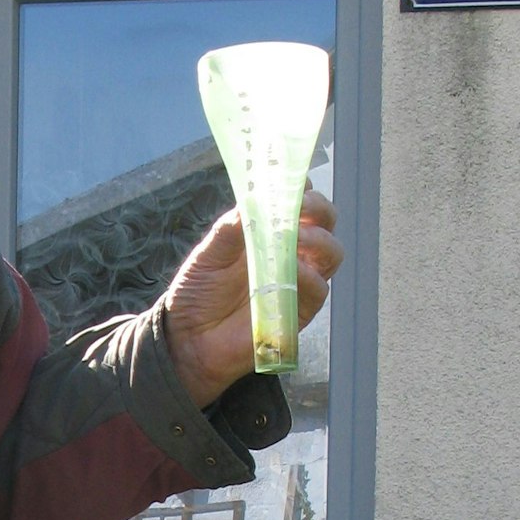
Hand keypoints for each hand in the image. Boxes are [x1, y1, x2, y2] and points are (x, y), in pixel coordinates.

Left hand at [161, 189, 343, 406]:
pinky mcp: (299, 311)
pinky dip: (309, 276)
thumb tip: (252, 200)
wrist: (189, 338)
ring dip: (319, 239)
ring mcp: (296, 281)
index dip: (301, 189)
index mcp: (268, 234)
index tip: (293, 181)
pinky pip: (318, 290)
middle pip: (324, 224)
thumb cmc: (198, 292)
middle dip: (318, 209)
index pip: (298, 204)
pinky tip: (292, 270)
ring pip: (331, 253)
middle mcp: (288, 253)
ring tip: (296, 236)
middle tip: (300, 206)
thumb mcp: (208, 253)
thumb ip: (231, 228)